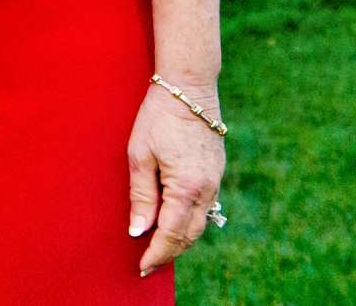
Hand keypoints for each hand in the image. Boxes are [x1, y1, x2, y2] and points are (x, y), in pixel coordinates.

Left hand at [127, 80, 226, 277]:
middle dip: (168, 252)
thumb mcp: (140, 155)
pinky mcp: (216, 173)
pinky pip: (205, 208)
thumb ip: (141, 196)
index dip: (156, 254)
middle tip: (147, 263)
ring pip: (199, 223)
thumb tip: (138, 231)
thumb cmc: (158, 118)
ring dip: (180, 239)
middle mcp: (207, 190)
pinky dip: (190, 221)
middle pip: (189, 234)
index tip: (141, 267)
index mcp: (186, 187)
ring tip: (158, 248)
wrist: (188, 89)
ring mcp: (215, 182)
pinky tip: (175, 223)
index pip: (171, 234)